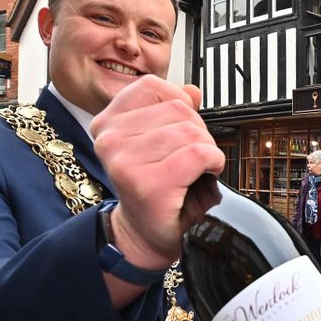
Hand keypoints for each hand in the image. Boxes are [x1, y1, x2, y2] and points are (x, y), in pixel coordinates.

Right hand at [91, 76, 223, 268]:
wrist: (145, 234)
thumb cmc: (155, 188)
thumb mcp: (160, 142)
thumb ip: (173, 112)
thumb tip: (192, 90)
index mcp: (107, 122)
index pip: (153, 86)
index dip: (179, 103)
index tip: (181, 127)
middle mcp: (109, 140)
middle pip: (178, 108)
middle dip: (198, 130)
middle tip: (193, 156)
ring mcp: (125, 161)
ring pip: (190, 131)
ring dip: (207, 149)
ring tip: (197, 168)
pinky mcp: (149, 183)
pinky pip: (198, 154)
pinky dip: (213, 162)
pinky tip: (205, 174)